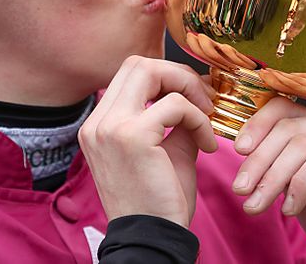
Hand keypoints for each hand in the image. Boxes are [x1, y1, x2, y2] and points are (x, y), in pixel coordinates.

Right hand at [78, 56, 217, 227]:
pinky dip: (198, 119)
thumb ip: (173, 119)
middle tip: (203, 99)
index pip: (128, 75)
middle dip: (176, 74)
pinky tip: (208, 144)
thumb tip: (197, 90)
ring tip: (206, 117)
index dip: (165, 76)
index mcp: (98, 126)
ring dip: (188, 90)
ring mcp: (110, 128)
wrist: (152, 241)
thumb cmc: (158, 203)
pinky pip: (174, 105)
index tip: (193, 96)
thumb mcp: (164, 151)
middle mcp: (97, 123)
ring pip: (151, 72)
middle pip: (137, 64)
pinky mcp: (132, 137)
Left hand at [231, 97, 305, 245]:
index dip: (256, 125)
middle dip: (259, 161)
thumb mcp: (291, 182)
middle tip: (241, 189)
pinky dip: (300, 185)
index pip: (282, 107)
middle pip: (289, 128)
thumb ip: (275, 160)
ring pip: (303, 144)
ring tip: (258, 205)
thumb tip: (242, 148)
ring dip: (274, 177)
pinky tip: (290, 208)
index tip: (237, 151)